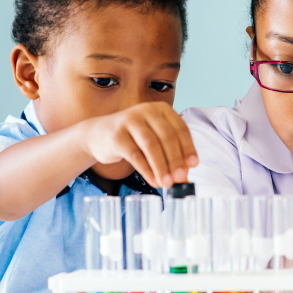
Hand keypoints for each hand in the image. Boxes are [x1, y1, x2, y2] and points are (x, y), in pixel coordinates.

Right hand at [83, 102, 198, 187]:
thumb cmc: (132, 138)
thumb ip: (170, 152)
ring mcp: (130, 121)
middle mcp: (146, 110)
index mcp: (161, 109)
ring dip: (162, 167)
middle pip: (167, 137)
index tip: (193, 165)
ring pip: (151, 146)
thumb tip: (184, 174)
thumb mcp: (153, 138)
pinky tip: (153, 181)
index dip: (188, 147)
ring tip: (167, 183)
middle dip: (176, 160)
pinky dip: (147, 170)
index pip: (180, 128)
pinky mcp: (117, 135)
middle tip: (181, 178)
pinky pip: (135, 155)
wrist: (98, 135)